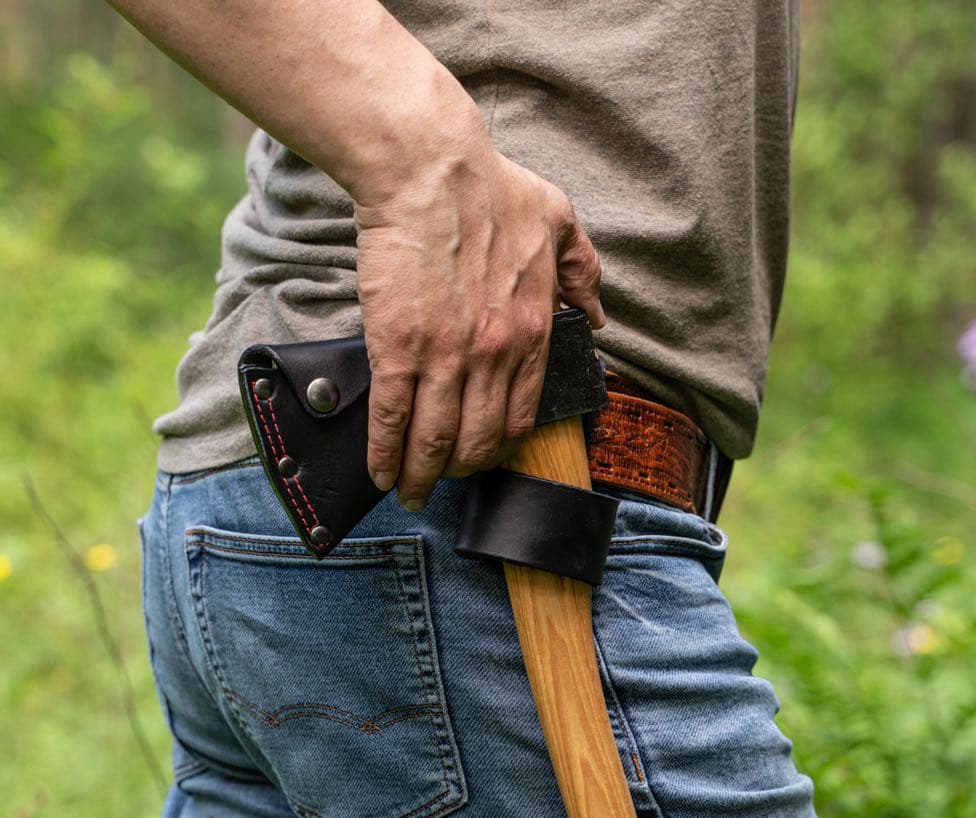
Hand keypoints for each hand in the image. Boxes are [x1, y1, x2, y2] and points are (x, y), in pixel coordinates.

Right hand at [351, 133, 604, 509]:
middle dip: (458, 472)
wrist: (430, 169)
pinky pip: (394, 418)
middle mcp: (495, 353)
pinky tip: (380, 470)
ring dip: (420, 475)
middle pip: (478, 441)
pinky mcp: (399, 349)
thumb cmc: (489, 187)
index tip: (481, 457)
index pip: (521, 415)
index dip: (498, 447)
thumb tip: (595, 315)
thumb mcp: (558, 221)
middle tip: (441, 481)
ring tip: (408, 490)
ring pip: (436, 440)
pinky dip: (386, 453)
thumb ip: (581, 272)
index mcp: (534, 329)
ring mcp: (446, 356)